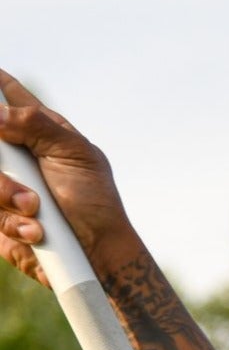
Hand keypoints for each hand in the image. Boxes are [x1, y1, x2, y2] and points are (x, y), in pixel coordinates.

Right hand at [0, 69, 139, 286]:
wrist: (98, 254)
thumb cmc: (94, 202)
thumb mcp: (76, 155)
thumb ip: (37, 125)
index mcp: (36, 131)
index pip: (7, 96)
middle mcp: (15, 157)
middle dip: (2, 164)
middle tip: (22, 178)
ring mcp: (4, 188)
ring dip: (7, 193)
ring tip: (36, 207)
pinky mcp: (0, 220)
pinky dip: (13, 224)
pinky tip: (36, 231)